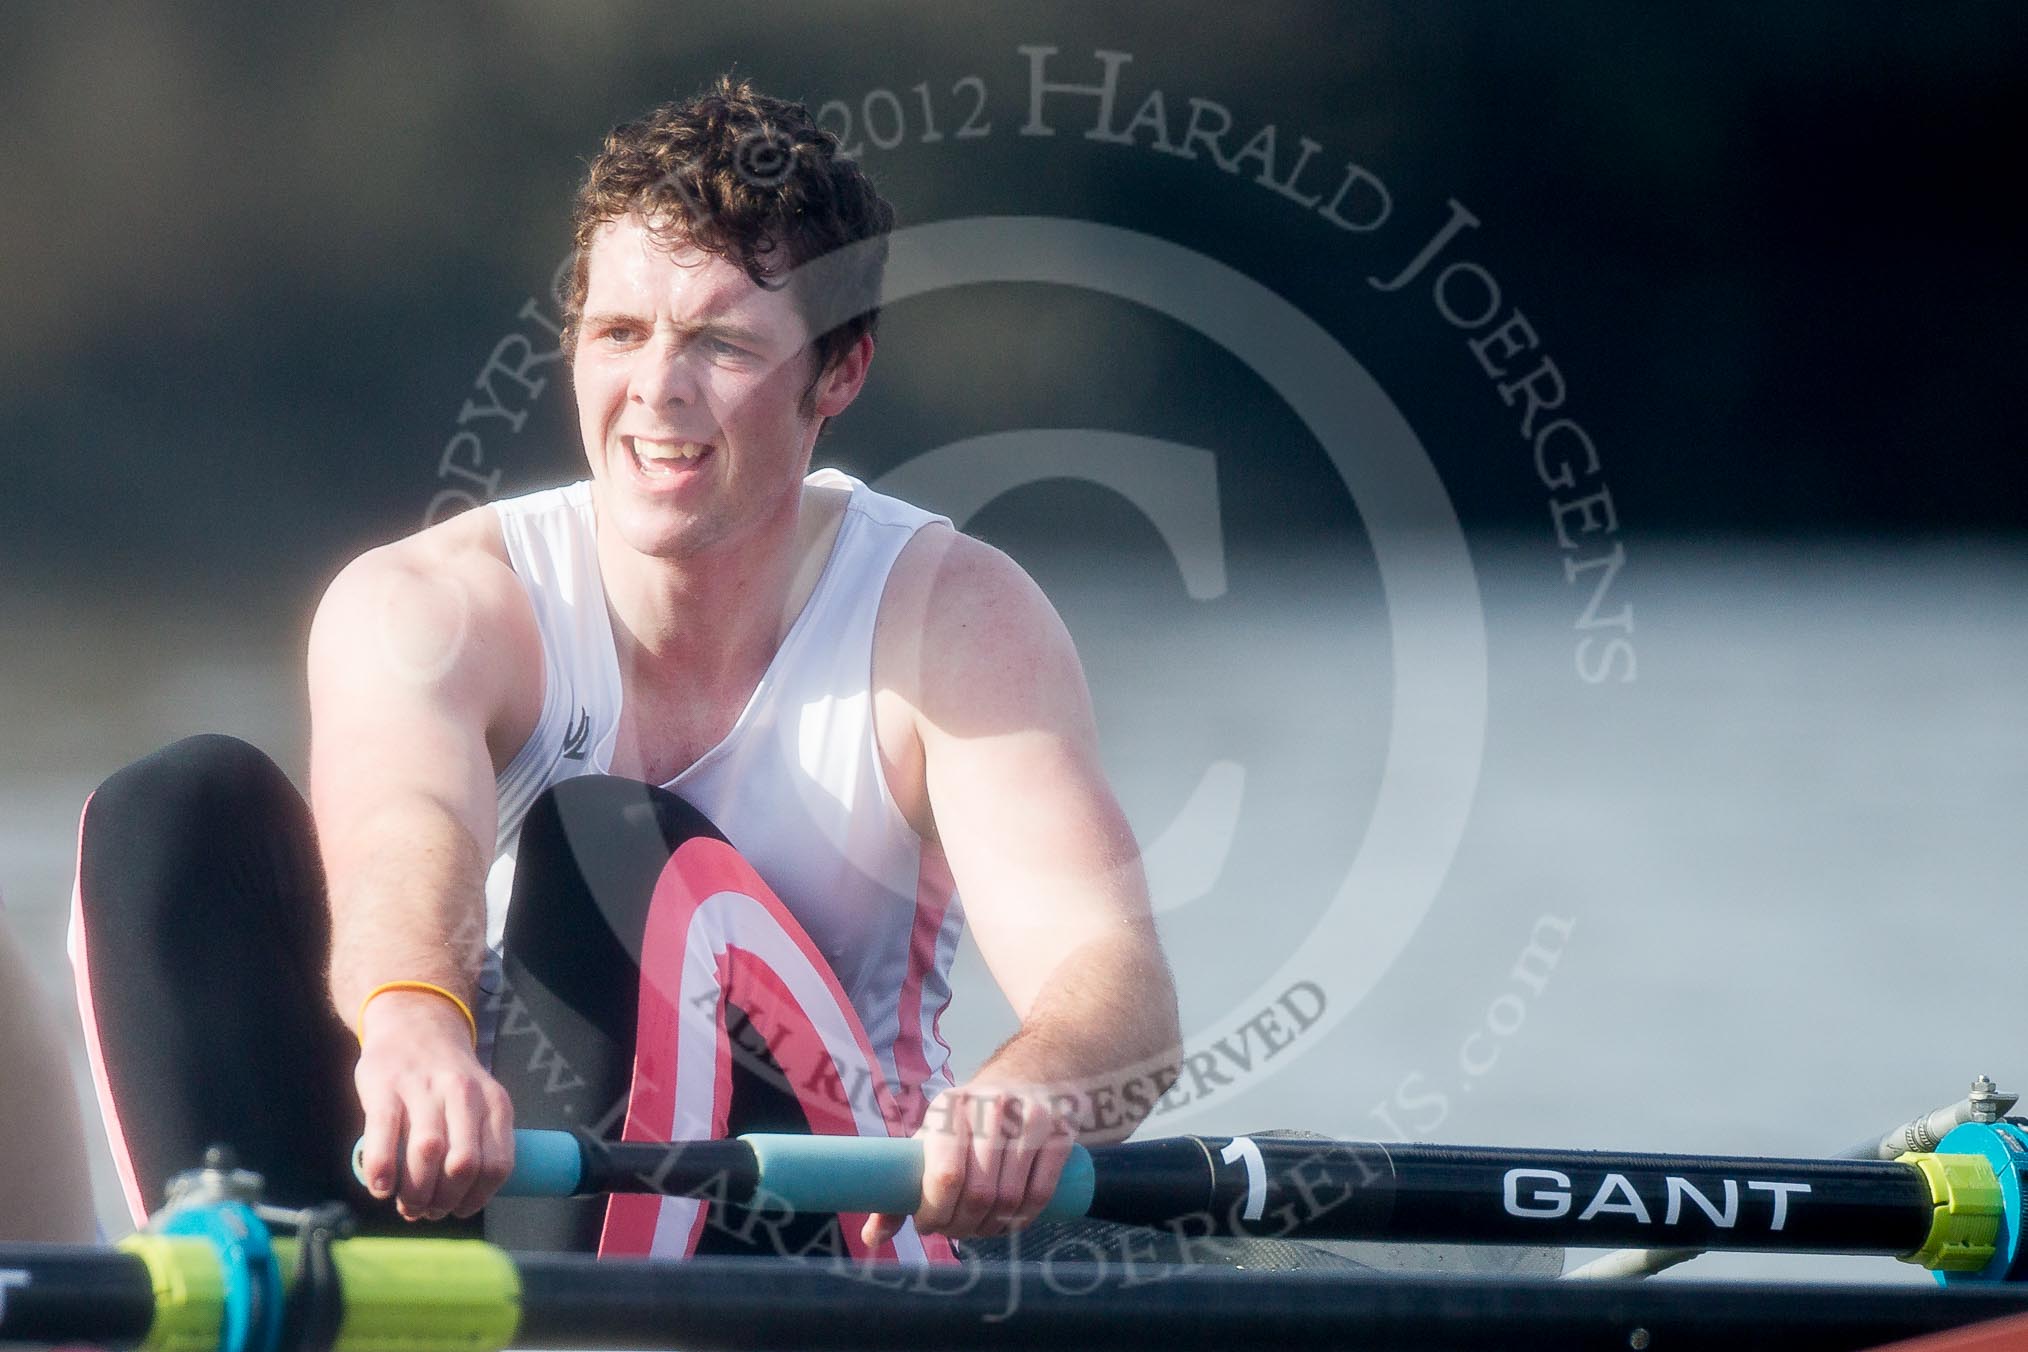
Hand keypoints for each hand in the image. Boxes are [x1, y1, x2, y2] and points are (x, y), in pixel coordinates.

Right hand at [353, 991, 514, 1220]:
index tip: (457, 1210)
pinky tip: (380, 1187)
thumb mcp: (480, 1102)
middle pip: (463, 1164)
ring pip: (427, 1152)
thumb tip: (457, 1204)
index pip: (497, 1165)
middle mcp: (464, 1094)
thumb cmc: (447, 1079)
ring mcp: (424, 1088)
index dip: (476, 1198)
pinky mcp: (385, 1087)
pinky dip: (382, 1170)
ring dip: (415, 1192)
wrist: (415, 1023)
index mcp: (494, 1103)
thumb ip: (476, 1144)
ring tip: (405, 1203)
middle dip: (443, 1200)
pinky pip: (382, 1135)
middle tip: (426, 1210)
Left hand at [861, 1082, 1076, 1247]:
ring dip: (991, 1228)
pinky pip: (1041, 1193)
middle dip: (962, 1226)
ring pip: (1010, 1199)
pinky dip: (1022, 1220)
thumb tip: (873, 1237)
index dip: (935, 1213)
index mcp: (950, 1106)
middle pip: (978, 1194)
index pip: (945, 1176)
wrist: (1032, 1071)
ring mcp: (1030, 1118)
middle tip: (955, 1230)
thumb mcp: (934, 1134)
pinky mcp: (1060, 1132)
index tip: (928, 1225)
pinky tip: (1009, 1221)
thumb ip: (901, 1184)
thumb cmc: (972, 1117)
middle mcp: (991, 1107)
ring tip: (979, 1227)